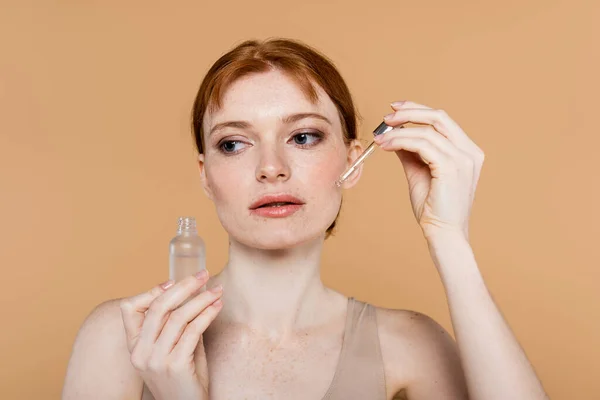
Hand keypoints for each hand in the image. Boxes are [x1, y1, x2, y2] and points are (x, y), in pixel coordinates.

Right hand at [119, 270, 222, 399]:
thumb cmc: (184, 380)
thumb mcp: (173, 350)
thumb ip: (176, 327)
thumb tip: (192, 294)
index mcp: (134, 348)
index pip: (130, 310)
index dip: (151, 291)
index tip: (173, 281)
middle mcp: (140, 353)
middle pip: (158, 307)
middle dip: (183, 286)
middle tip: (203, 274)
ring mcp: (156, 360)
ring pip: (178, 317)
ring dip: (201, 299)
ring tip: (217, 291)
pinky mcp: (176, 365)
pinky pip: (193, 330)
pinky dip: (207, 314)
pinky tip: (217, 307)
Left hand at [374, 101, 484, 240]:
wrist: (443, 233)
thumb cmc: (433, 207)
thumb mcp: (420, 172)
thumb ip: (411, 152)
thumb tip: (395, 134)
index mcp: (467, 151)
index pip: (443, 120)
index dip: (418, 110)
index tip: (395, 109)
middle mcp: (470, 152)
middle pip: (438, 117)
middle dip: (409, 112)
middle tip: (387, 117)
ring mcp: (463, 159)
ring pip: (426, 131)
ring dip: (398, 132)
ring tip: (380, 139)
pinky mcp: (451, 167)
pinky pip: (421, 145)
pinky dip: (400, 141)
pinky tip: (386, 146)